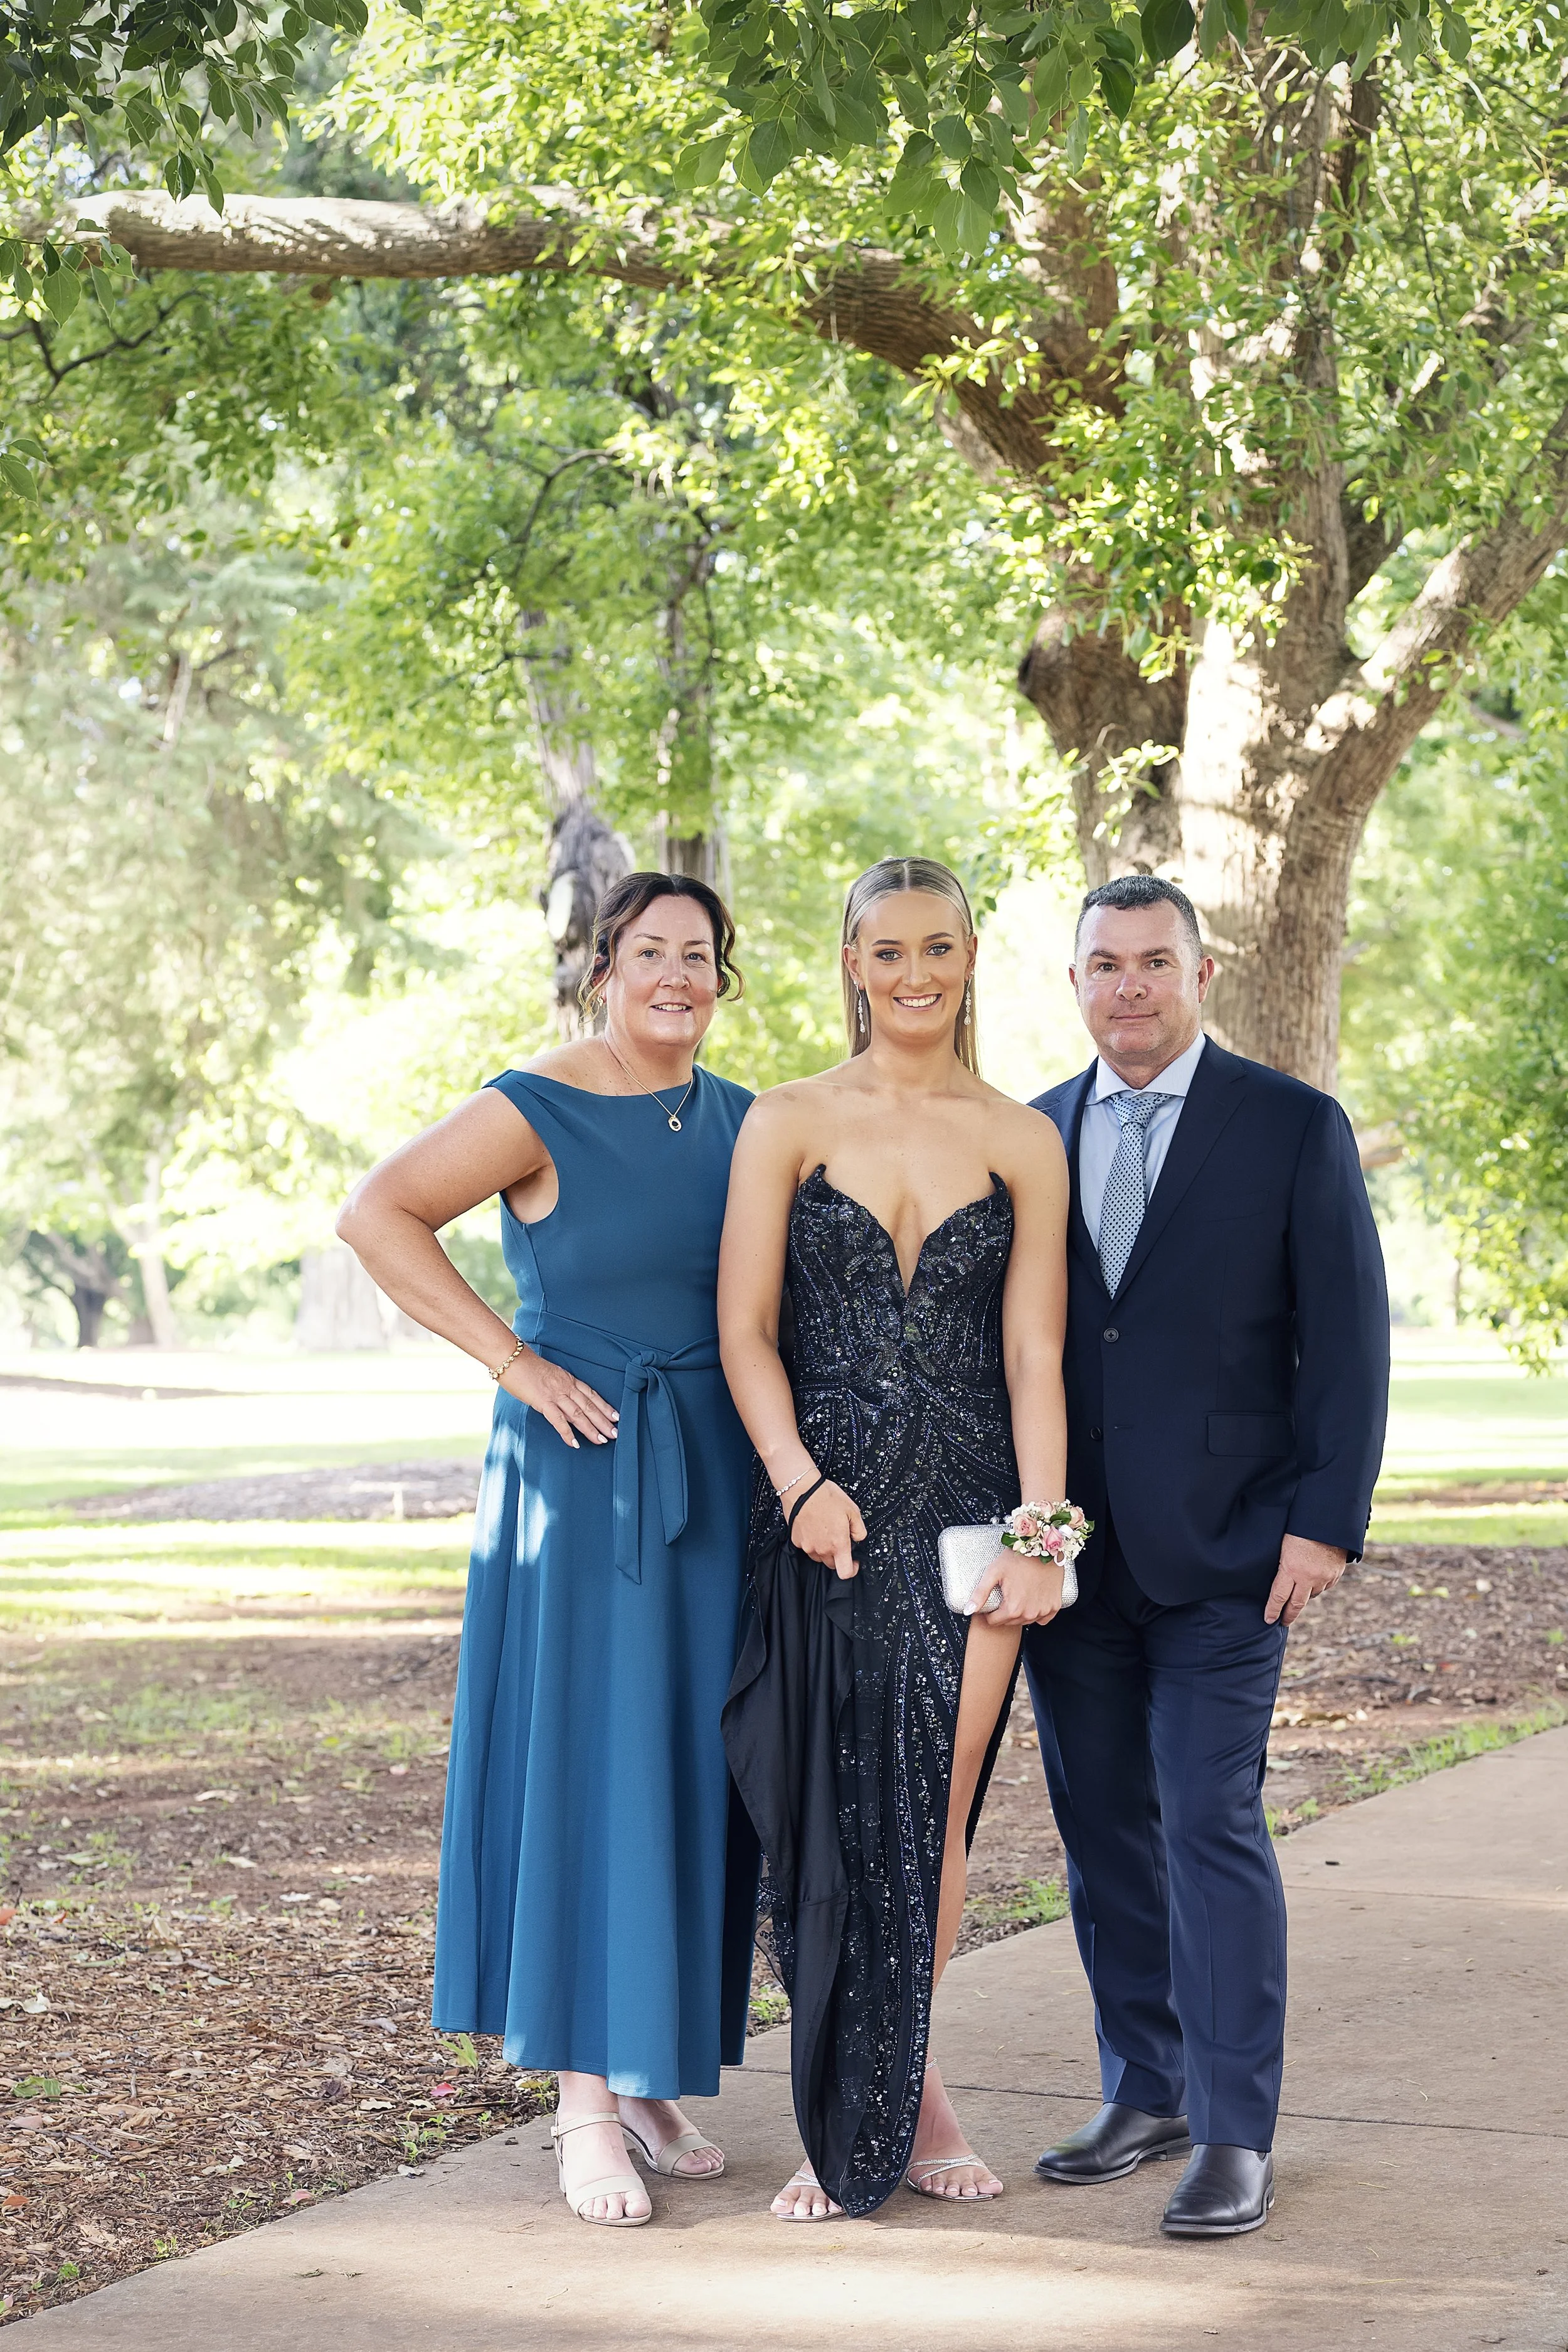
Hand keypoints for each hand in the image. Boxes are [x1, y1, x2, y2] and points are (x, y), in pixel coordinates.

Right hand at [500, 1348, 618, 1448]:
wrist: (512, 1358)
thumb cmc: (527, 1366)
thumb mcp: (549, 1374)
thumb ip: (559, 1387)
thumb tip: (564, 1401)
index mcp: (568, 1379)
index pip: (591, 1395)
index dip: (605, 1407)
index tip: (616, 1417)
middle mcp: (566, 1386)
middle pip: (589, 1406)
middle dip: (603, 1421)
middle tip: (615, 1434)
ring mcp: (555, 1394)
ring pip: (578, 1414)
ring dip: (591, 1429)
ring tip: (601, 1440)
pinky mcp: (543, 1401)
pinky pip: (558, 1420)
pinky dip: (567, 1433)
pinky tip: (574, 1443)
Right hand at [789, 1479, 865, 1579]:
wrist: (802, 1489)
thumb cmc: (827, 1497)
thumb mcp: (853, 1510)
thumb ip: (859, 1530)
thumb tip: (858, 1539)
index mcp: (838, 1544)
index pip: (846, 1572)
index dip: (853, 1569)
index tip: (854, 1561)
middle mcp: (822, 1549)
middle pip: (832, 1565)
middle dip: (838, 1556)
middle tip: (838, 1538)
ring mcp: (807, 1546)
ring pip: (819, 1557)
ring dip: (824, 1549)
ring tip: (824, 1529)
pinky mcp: (796, 1541)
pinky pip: (807, 1547)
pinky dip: (812, 1541)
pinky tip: (814, 1526)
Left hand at [976, 1551, 1064, 1629]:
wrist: (1044, 1548)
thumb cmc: (1017, 1558)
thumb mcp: (994, 1572)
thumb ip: (980, 1593)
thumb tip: (968, 1611)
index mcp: (1013, 1609)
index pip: (994, 1622)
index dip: (989, 1612)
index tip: (991, 1601)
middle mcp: (1029, 1614)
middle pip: (1009, 1622)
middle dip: (1004, 1613)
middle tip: (1004, 1595)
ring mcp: (1043, 1611)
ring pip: (1025, 1621)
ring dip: (1019, 1613)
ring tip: (1017, 1594)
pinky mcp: (1054, 1606)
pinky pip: (1042, 1618)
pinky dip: (1036, 1612)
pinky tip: (1032, 1599)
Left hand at [1265, 1533, 1346, 1626]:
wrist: (1330, 1520)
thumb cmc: (1301, 1527)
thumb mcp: (1285, 1545)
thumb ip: (1283, 1565)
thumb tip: (1279, 1579)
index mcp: (1291, 1569)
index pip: (1278, 1597)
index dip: (1272, 1610)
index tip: (1268, 1619)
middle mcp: (1308, 1577)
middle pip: (1296, 1604)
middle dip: (1288, 1615)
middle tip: (1282, 1622)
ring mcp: (1324, 1577)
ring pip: (1312, 1595)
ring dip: (1304, 1597)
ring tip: (1296, 1598)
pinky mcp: (1335, 1574)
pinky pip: (1325, 1586)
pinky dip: (1317, 1587)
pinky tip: (1313, 1582)